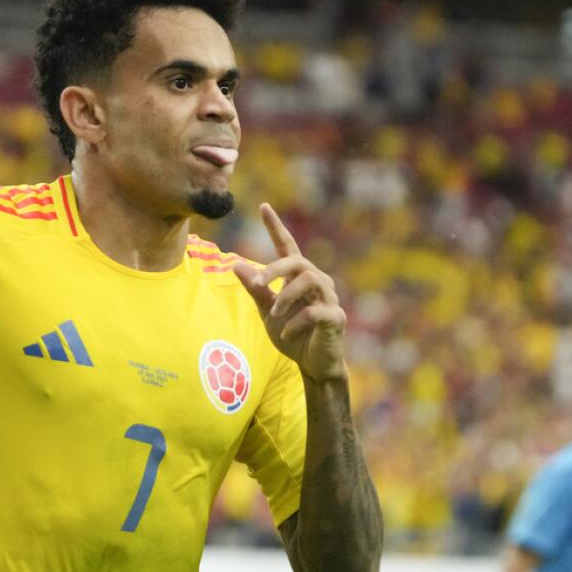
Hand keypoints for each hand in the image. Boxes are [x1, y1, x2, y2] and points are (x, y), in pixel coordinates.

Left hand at [233, 203, 346, 382]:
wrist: (312, 365)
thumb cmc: (292, 335)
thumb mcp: (267, 311)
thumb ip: (255, 288)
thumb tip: (234, 264)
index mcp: (299, 277)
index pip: (287, 247)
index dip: (276, 227)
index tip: (263, 206)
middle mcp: (317, 281)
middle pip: (297, 261)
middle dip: (275, 269)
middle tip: (258, 282)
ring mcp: (329, 298)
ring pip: (308, 280)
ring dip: (286, 296)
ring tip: (275, 314)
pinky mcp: (336, 318)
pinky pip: (315, 312)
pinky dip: (296, 322)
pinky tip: (287, 334)